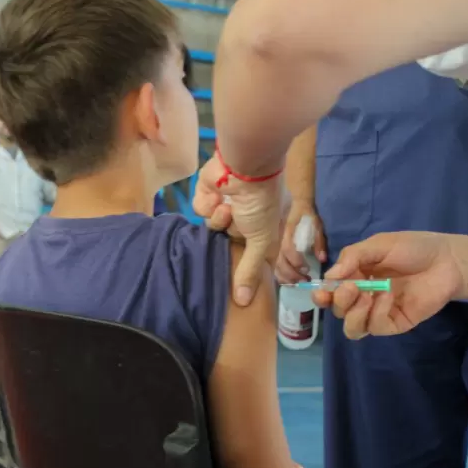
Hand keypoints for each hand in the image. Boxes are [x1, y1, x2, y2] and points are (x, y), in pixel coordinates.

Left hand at [192, 154, 284, 305]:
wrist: (245, 164)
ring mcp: (226, 203)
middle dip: (230, 236)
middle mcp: (246, 214)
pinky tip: (217, 196)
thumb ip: (250, 271)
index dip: (246, 260)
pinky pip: (201, 210)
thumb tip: (242, 302)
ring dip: (219, 219)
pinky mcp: (207, 193)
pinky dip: (208, 205)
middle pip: (228, 241)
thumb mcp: (262, 241)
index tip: (240, 269)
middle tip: (233, 232)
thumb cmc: (262, 203)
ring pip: (212, 227)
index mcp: (266, 223)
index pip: (254, 251)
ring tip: (228, 207)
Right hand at [275, 199, 326, 283]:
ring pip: (274, 266)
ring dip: (285, 277)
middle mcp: (276, 240)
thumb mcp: (316, 225)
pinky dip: (278, 275)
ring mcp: (271, 245)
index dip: (296, 261)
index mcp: (286, 232)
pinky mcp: (270, 249)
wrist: (293, 203)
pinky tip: (287, 281)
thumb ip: (318, 242)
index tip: (307, 269)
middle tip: (304, 280)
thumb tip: (322, 259)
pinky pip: (271, 265)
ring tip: (296, 283)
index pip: (288, 249)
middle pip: (279, 261)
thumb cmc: (305, 215)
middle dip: (292, 274)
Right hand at [314, 232, 465, 339]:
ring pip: (352, 329)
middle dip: (339, 301)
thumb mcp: (378, 245)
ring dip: (353, 314)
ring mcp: (378, 313)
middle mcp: (363, 297)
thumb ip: (352, 258)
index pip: (331, 293)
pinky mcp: (395, 323)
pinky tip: (387, 296)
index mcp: (355, 277)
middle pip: (338, 311)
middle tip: (352, 287)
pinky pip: (375, 327)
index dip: (322, 296)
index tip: (322, 292)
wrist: (447, 259)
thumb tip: (330, 277)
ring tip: (367, 295)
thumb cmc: (413, 248)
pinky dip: (376, 313)